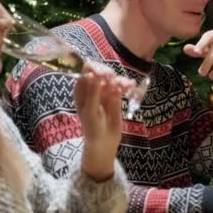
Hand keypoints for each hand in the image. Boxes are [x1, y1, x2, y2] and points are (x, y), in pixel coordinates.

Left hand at [74, 62, 134, 181]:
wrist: (104, 142)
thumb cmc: (91, 126)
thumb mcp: (90, 109)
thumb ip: (92, 92)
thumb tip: (93, 74)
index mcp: (81, 91)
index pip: (85, 74)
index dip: (92, 70)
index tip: (99, 72)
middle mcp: (93, 88)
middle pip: (100, 74)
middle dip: (107, 73)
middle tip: (112, 77)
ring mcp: (105, 92)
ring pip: (112, 80)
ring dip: (118, 79)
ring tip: (125, 84)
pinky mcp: (116, 97)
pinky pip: (121, 88)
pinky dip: (125, 85)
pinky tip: (130, 85)